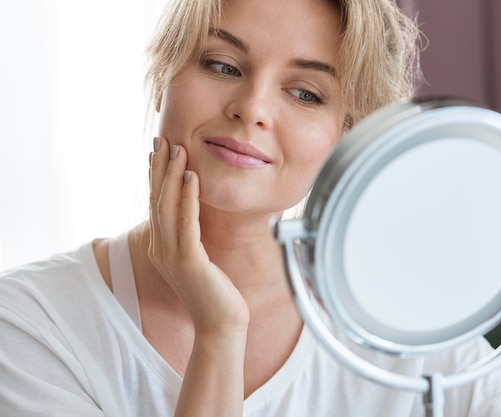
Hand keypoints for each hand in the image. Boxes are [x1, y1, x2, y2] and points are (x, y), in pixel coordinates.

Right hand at [148, 137, 249, 334]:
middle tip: (162, 139)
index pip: (155, 204)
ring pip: (168, 207)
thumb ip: (189, 236)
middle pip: (156, 199)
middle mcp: (160, 249)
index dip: (154, 175)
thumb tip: (190, 212)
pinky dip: (189, 198)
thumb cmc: (213, 291)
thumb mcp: (197, 258)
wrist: (220, 324)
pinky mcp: (189, 261)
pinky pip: (187, 223)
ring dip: (172, 175)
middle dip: (159, 167)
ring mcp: (172, 256)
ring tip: (178, 149)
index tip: (158, 150)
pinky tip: (193, 177)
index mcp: (160, 247)